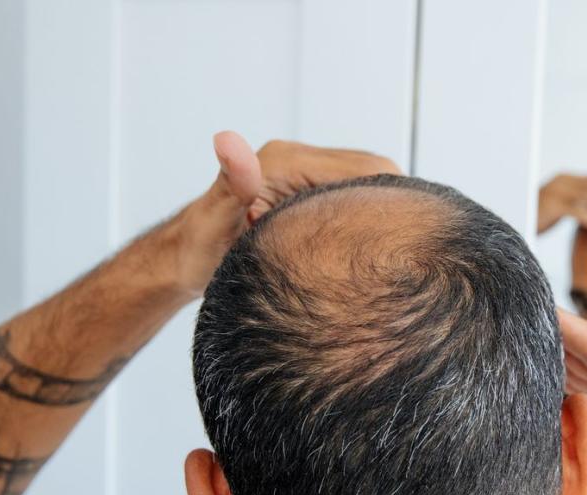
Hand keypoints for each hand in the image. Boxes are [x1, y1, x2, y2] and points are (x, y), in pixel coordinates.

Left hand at [168, 133, 399, 297]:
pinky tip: (370, 249)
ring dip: (382, 213)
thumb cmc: (196, 247)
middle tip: (405, 251)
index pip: (364, 169)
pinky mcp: (310, 193)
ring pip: (369, 187)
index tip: (404, 234)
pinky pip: (354, 199)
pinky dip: (367, 219)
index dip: (389, 199)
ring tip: (393, 252)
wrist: (181, 259)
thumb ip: (231, 181)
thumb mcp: (213, 217)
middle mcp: (301, 161)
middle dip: (393, 206)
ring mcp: (308, 177)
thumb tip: (228, 143)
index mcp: (287, 160)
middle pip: (375, 173)